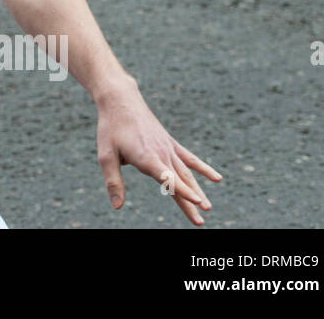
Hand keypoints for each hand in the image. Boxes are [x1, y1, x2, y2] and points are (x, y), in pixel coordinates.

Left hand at [95, 81, 222, 225]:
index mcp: (146, 158)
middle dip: (190, 202)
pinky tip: (217, 178)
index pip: (167, 178)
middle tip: (199, 223)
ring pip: (186, 173)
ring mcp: (168, 148)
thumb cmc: (111, 128)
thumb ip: (113, 181)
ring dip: (197, 190)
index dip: (181, 190)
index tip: (197, 201)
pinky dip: (203, 168)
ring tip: (208, 207)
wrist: (121, 100)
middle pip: (179, 182)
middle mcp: (161, 154)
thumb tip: (117, 207)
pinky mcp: (170, 143)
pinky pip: (189, 158)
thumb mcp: (105, 155)